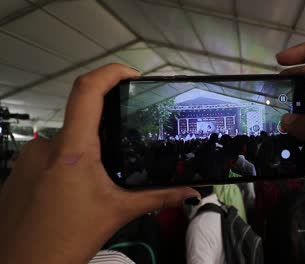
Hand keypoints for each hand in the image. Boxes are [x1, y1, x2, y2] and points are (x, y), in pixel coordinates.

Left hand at [0, 64, 198, 263]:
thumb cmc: (63, 241)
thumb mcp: (117, 212)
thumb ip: (156, 197)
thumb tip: (188, 192)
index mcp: (73, 150)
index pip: (87, 90)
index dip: (111, 72)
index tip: (131, 75)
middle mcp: (45, 146)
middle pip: (80, 116)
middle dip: (104, 129)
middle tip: (123, 147)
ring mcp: (28, 157)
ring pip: (66, 139)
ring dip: (85, 149)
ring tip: (99, 178)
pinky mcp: (20, 170)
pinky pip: (49, 154)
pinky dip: (67, 162)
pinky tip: (77, 188)